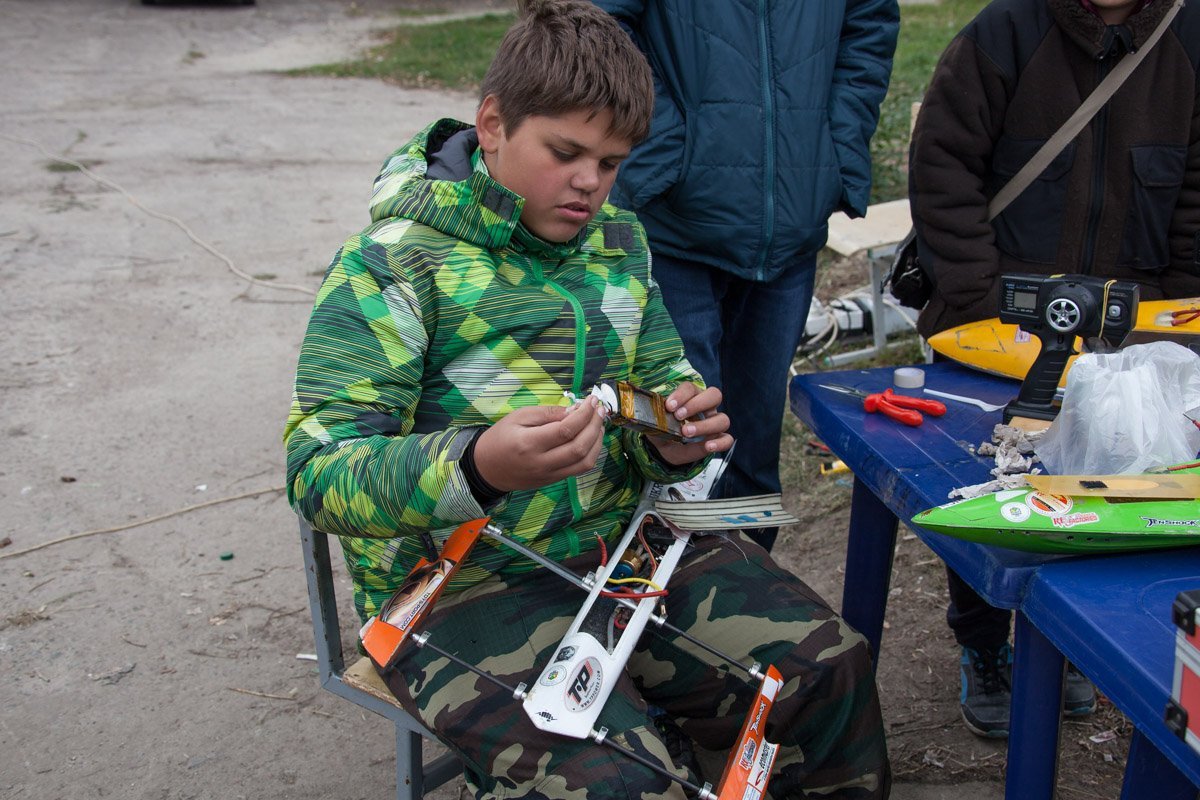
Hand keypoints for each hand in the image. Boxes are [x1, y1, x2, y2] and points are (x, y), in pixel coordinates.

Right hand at [472, 400, 605, 491]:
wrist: (487, 469)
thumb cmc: (500, 438)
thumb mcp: (518, 416)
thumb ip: (547, 413)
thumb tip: (575, 411)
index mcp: (529, 443)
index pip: (566, 430)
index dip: (584, 414)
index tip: (592, 400)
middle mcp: (542, 462)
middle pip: (579, 447)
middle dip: (594, 426)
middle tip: (600, 409)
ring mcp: (549, 475)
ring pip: (584, 462)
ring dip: (597, 441)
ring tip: (598, 423)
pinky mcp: (553, 481)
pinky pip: (579, 469)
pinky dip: (591, 453)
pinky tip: (592, 439)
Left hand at [647, 383, 732, 465]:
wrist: (665, 451)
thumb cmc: (663, 433)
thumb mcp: (656, 427)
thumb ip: (658, 422)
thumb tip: (656, 418)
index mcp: (690, 398)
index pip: (691, 388)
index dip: (682, 395)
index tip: (669, 406)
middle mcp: (705, 408)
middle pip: (714, 395)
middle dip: (697, 404)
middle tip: (679, 416)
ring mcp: (714, 423)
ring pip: (722, 419)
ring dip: (705, 425)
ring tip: (686, 433)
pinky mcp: (718, 439)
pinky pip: (727, 439)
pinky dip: (720, 442)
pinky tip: (708, 446)